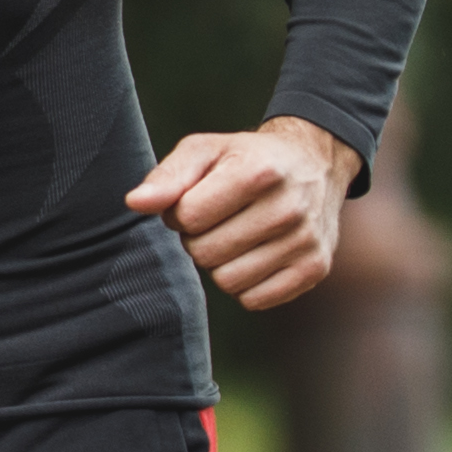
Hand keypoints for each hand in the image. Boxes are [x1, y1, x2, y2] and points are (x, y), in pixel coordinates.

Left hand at [128, 121, 359, 310]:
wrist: (315, 163)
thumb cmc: (246, 158)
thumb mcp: (205, 151)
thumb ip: (168, 176)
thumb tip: (136, 203)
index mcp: (258, 172)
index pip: (188, 218)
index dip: (180, 212)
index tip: (195, 200)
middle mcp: (288, 208)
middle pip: (205, 253)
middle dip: (199, 238)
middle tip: (217, 219)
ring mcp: (306, 241)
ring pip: (228, 281)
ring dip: (221, 263)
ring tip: (236, 234)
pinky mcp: (315, 268)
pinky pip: (254, 300)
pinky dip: (246, 283)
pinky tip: (255, 254)